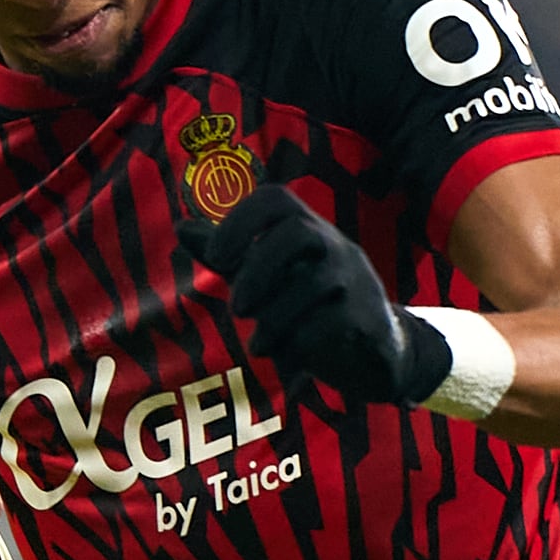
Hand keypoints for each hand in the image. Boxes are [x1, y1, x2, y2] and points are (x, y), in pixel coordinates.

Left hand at [205, 183, 448, 406]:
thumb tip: (181, 227)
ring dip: (273, 321)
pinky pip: (328, 325)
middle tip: (237, 309)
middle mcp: (335, 247)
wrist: (378, 351)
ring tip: (259, 346)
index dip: (238, 221)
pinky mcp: (369, 319)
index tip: (214, 258)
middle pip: (296, 233)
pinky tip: (288, 360)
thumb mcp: (273, 278)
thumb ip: (231, 256)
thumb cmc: (314, 308)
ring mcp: (356, 282)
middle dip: (257, 270)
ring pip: (309, 286)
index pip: (275, 199)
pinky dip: (299, 346)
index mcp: (307, 231)